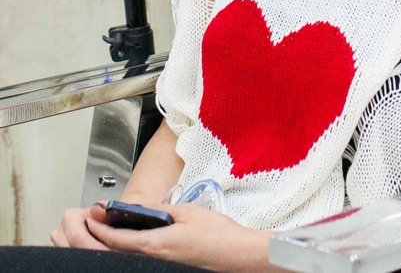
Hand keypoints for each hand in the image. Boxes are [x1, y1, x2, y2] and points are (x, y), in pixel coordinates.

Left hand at [59, 202, 270, 271]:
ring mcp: (159, 265)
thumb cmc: (216, 234)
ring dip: (115, 242)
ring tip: (109, 228)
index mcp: (155, 245)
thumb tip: (138, 207)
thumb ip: (159, 210)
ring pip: (128, 255)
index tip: (91, 216)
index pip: (117, 238)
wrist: (235, 254)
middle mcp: (152, 260)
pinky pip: (141, 258)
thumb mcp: (185, 212)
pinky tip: (131, 239)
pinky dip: (130, 247)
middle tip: (93, 222)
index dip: (101, 227)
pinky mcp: (167, 266)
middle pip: (118, 250)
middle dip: (102, 236)